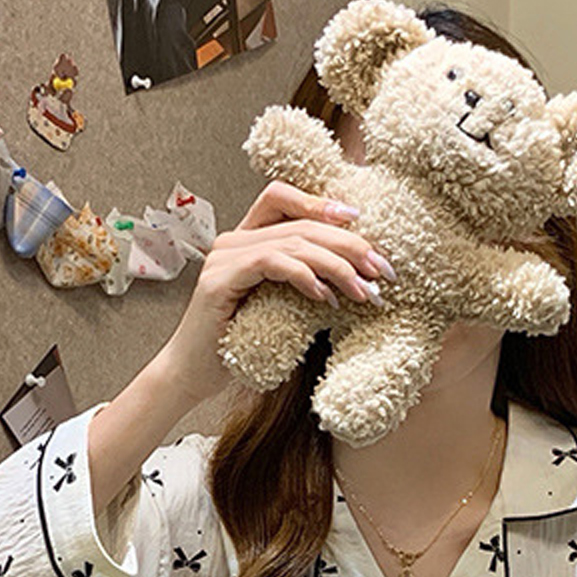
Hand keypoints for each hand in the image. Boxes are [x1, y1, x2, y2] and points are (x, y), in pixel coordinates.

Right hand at [154, 179, 393, 407]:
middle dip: (349, 244)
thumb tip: (355, 278)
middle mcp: (233, 240)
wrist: (194, 376)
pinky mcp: (220, 281)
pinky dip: (304, 276)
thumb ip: (303, 283)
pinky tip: (326, 297)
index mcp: (247, 239)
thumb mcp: (279, 308)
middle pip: (299, 222)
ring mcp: (224, 258)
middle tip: (382, 269)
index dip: (323, 203)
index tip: (361, 223)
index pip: (285, 199)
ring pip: (291, 242)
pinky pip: (270, 263)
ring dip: (336, 265)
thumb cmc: (240, 346)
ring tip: (364, 291)